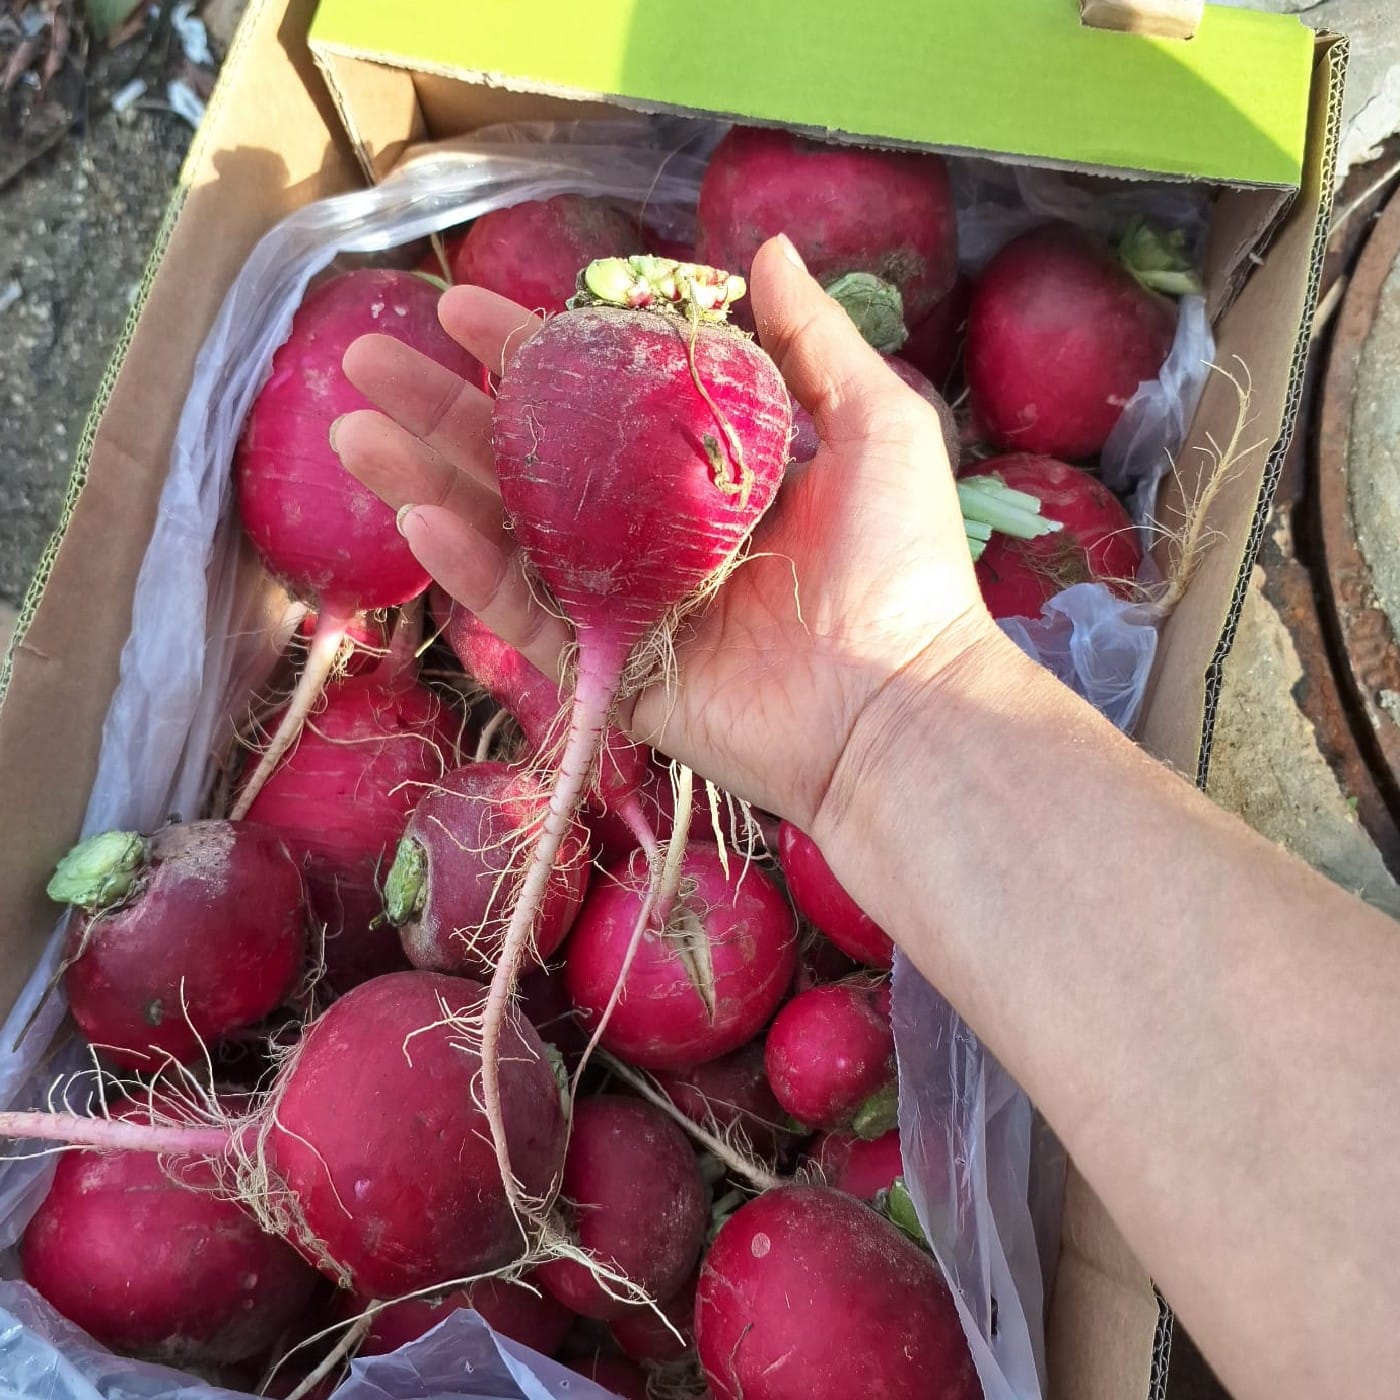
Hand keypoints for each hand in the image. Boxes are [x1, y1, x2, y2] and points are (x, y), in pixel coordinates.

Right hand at [333, 235, 994, 831]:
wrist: (901, 701)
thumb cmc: (899, 564)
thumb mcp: (873, 423)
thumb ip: (809, 338)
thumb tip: (762, 244)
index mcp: (699, 472)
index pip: (592, 402)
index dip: (525, 354)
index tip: (460, 310)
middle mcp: (650, 535)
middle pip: (525, 464)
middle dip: (442, 411)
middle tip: (365, 362)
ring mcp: (625, 606)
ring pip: (507, 537)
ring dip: (427, 481)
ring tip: (355, 431)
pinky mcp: (612, 673)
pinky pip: (529, 620)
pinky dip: (473, 573)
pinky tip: (420, 518)